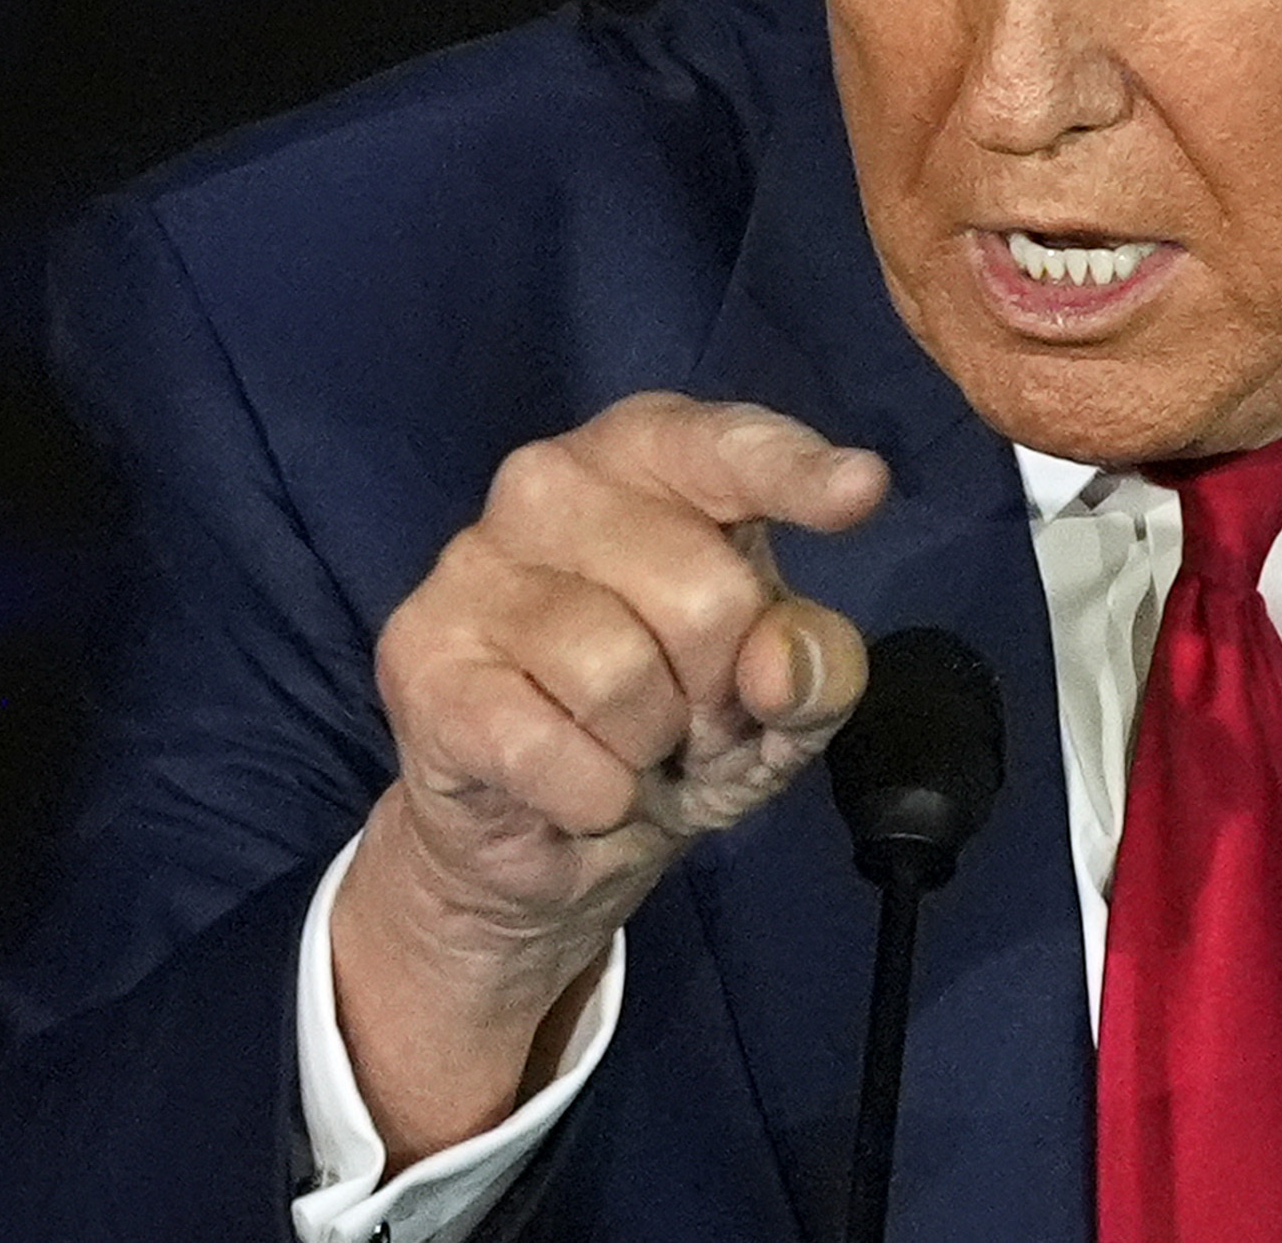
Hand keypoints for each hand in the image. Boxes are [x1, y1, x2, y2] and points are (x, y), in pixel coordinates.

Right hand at [330, 392, 886, 1165]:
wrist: (553, 836)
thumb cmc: (682, 727)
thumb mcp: (784, 702)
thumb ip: (817, 667)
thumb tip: (779, 660)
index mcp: (649, 456)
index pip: (723, 445)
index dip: (794, 470)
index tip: (862, 489)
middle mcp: (550, 482)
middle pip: (701, 591)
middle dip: (720, 687)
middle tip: (692, 715)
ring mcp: (472, 564)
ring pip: (618, 673)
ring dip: (649, 746)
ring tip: (627, 746)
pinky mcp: (419, 657)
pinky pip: (549, 749)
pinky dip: (592, 795)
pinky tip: (574, 784)